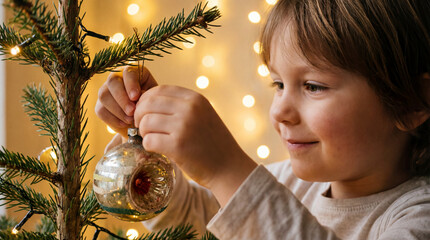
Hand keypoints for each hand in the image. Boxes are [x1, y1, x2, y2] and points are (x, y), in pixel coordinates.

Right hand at [95, 66, 156, 136]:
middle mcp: (117, 77)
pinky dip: (112, 119)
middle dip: (122, 98)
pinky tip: (124, 124)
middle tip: (132, 111)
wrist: (144, 119)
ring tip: (130, 120)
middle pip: (112, 82)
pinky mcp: (100, 104)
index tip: (135, 97)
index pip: (128, 72)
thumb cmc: (151, 104)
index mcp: (134, 71)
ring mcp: (106, 90)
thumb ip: (146, 96)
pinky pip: (101, 110)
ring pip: (104, 96)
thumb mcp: (153, 98)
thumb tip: (136, 100)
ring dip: (117, 110)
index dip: (131, 84)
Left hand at [134, 85, 256, 206]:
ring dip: (144, 133)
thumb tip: (145, 102)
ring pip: (146, 123)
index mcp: (195, 98)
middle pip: (148, 104)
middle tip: (143, 128)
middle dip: (140, 116)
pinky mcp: (177, 146)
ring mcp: (183, 126)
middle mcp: (189, 109)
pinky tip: (157, 149)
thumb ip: (180, 106)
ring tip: (153, 139)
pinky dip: (148, 146)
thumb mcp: (202, 115)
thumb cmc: (211, 143)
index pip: (159, 90)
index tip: (145, 113)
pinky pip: (148, 141)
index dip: (145, 101)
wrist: (229, 168)